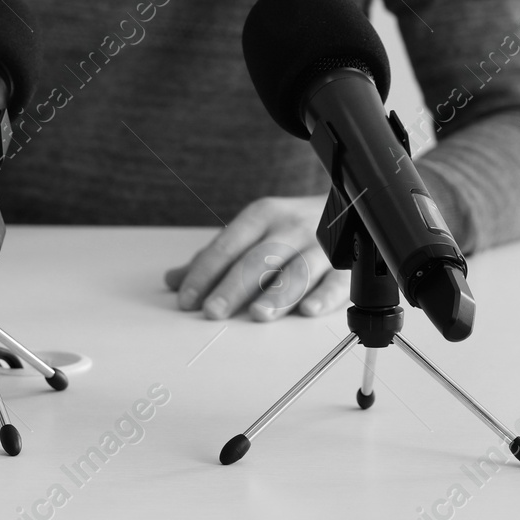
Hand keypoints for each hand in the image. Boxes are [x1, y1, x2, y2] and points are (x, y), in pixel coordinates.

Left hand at [164, 194, 346, 320]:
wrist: (345, 205)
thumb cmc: (289, 226)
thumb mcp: (251, 232)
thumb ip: (214, 257)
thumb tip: (174, 279)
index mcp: (262, 216)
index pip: (226, 246)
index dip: (205, 273)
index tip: (187, 298)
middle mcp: (290, 227)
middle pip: (258, 260)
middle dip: (234, 287)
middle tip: (214, 311)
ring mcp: (319, 245)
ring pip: (296, 270)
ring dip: (277, 294)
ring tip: (258, 314)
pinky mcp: (346, 263)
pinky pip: (336, 280)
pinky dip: (323, 296)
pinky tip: (308, 310)